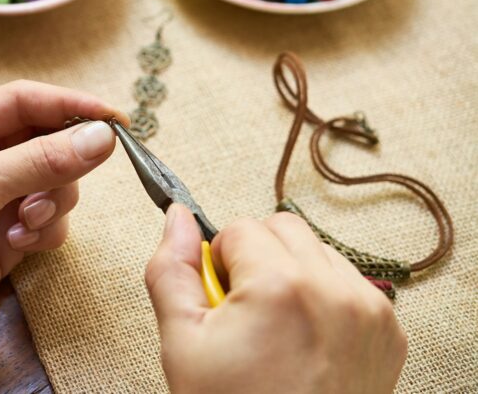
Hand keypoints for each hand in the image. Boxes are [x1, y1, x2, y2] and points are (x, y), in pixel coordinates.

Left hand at [0, 80, 126, 362]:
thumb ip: (40, 160)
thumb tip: (100, 136)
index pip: (25, 101)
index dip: (70, 105)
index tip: (114, 119)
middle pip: (47, 142)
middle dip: (61, 164)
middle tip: (62, 183)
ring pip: (55, 184)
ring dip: (51, 202)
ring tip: (24, 223)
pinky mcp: (6, 236)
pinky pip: (49, 221)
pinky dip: (45, 231)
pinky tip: (19, 244)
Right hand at [146, 206, 406, 393]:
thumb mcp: (182, 344)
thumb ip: (171, 269)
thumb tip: (177, 217)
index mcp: (279, 286)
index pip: (239, 227)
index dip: (219, 263)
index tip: (221, 304)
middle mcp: (333, 289)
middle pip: (282, 227)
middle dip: (257, 258)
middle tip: (244, 312)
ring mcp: (368, 311)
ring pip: (318, 250)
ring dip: (292, 272)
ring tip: (276, 328)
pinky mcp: (389, 332)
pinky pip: (349, 282)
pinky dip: (325, 297)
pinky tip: (306, 340)